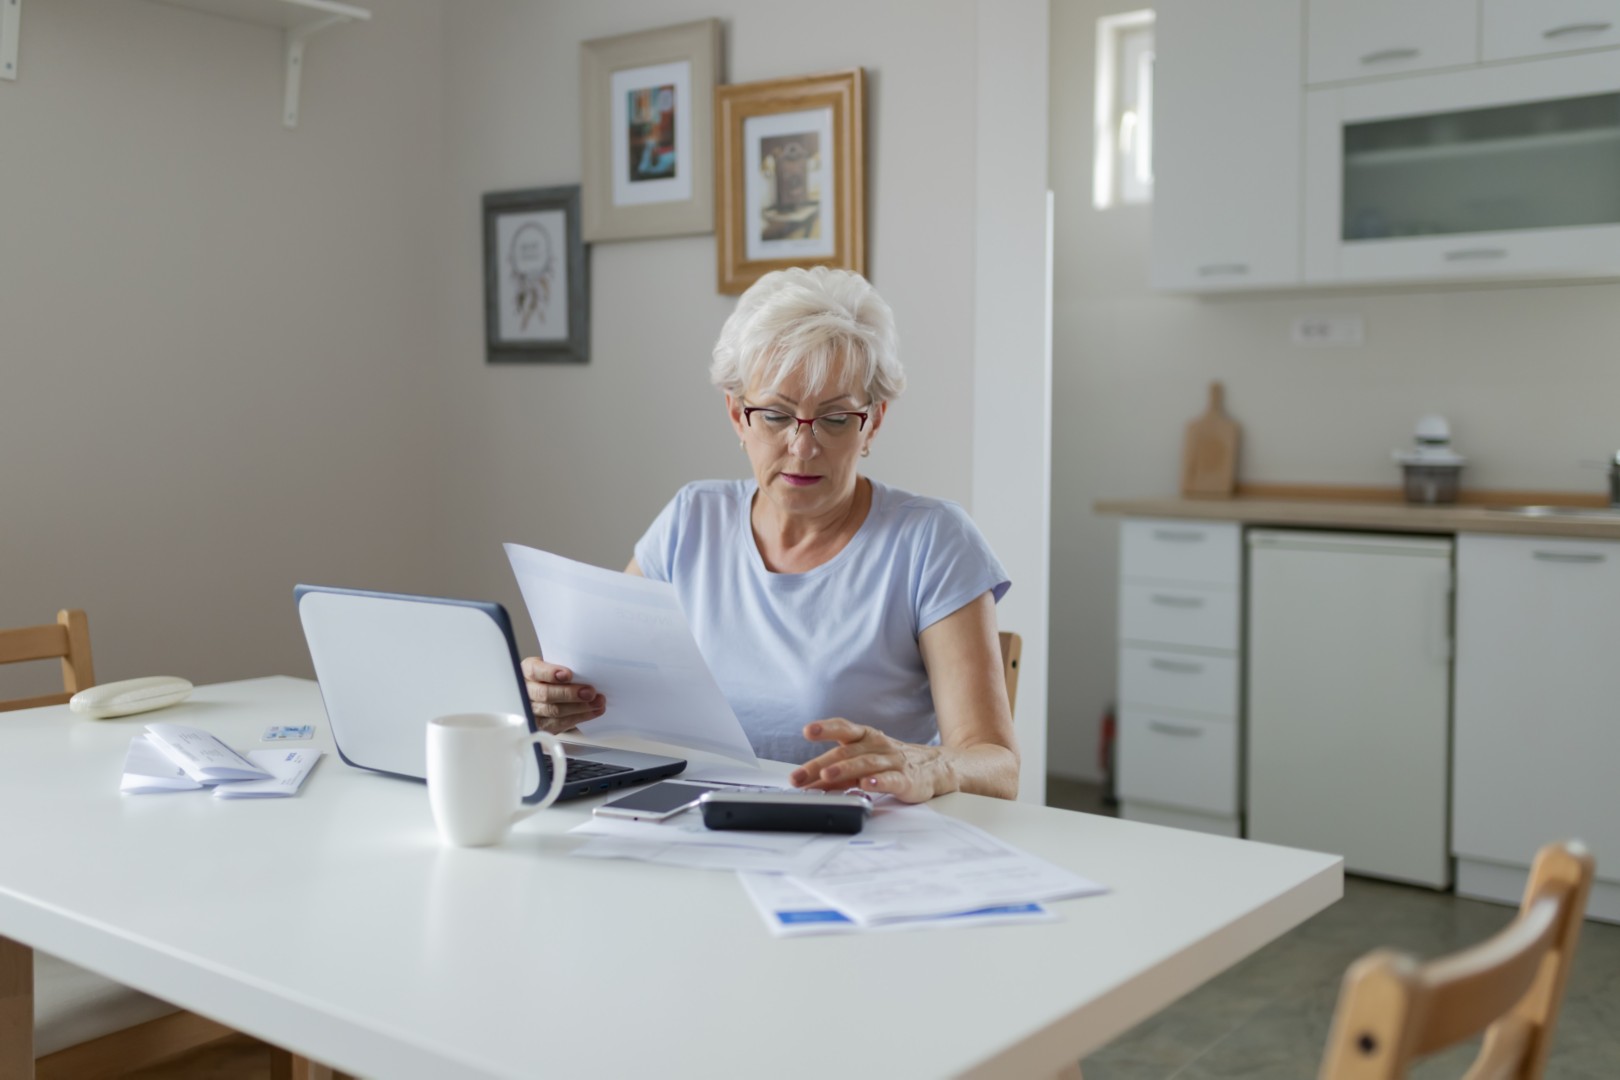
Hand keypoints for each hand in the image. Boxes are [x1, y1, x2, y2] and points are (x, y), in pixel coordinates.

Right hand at [519, 657, 605, 734]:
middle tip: (589, 692)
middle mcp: (526, 691)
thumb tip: (587, 670)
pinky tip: (592, 712)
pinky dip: (579, 717)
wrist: (547, 692)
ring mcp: (532, 711)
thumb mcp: (554, 665)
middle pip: (544, 694)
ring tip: (597, 702)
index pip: (535, 671)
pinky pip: (559, 724)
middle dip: (569, 693)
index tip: (568, 674)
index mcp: (526, 671)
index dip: (550, 673)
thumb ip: (564, 666)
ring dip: (579, 707)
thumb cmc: (553, 676)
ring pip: (553, 711)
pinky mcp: (541, 725)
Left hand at [789, 718, 950, 803]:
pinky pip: (891, 779)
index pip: (843, 728)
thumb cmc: (892, 763)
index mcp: (865, 737)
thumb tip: (806, 782)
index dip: (825, 728)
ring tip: (826, 776)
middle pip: (845, 752)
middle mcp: (877, 746)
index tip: (807, 731)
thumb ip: (836, 771)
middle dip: (819, 764)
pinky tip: (866, 785)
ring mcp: (892, 761)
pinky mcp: (906, 779)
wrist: (935, 768)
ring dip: (844, 769)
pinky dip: (878, 782)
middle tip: (799, 776)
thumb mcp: (863, 761)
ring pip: (865, 763)